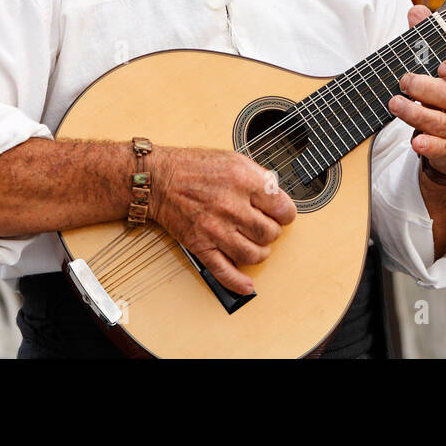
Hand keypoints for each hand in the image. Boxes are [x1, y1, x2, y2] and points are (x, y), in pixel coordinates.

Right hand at [151, 147, 295, 294]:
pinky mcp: (201, 245)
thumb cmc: (194, 167)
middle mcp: (232, 206)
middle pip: (270, 233)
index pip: (283, 209)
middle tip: (264, 226)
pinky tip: (246, 285)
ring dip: (260, 252)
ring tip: (255, 244)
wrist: (159, 178)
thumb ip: (259, 177)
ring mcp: (216, 229)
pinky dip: (237, 283)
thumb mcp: (234, 159)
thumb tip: (278, 195)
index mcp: (244, 182)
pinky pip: (223, 271)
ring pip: (254, 255)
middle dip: (272, 232)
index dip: (285, 213)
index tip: (281, 215)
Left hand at [387, 5, 445, 176]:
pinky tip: (416, 142)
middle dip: (426, 89)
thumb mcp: (441, 67)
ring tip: (395, 103)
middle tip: (404, 81)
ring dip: (416, 114)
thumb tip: (417, 12)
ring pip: (443, 123)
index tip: (442, 65)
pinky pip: (443, 148)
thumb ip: (429, 39)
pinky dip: (429, 146)